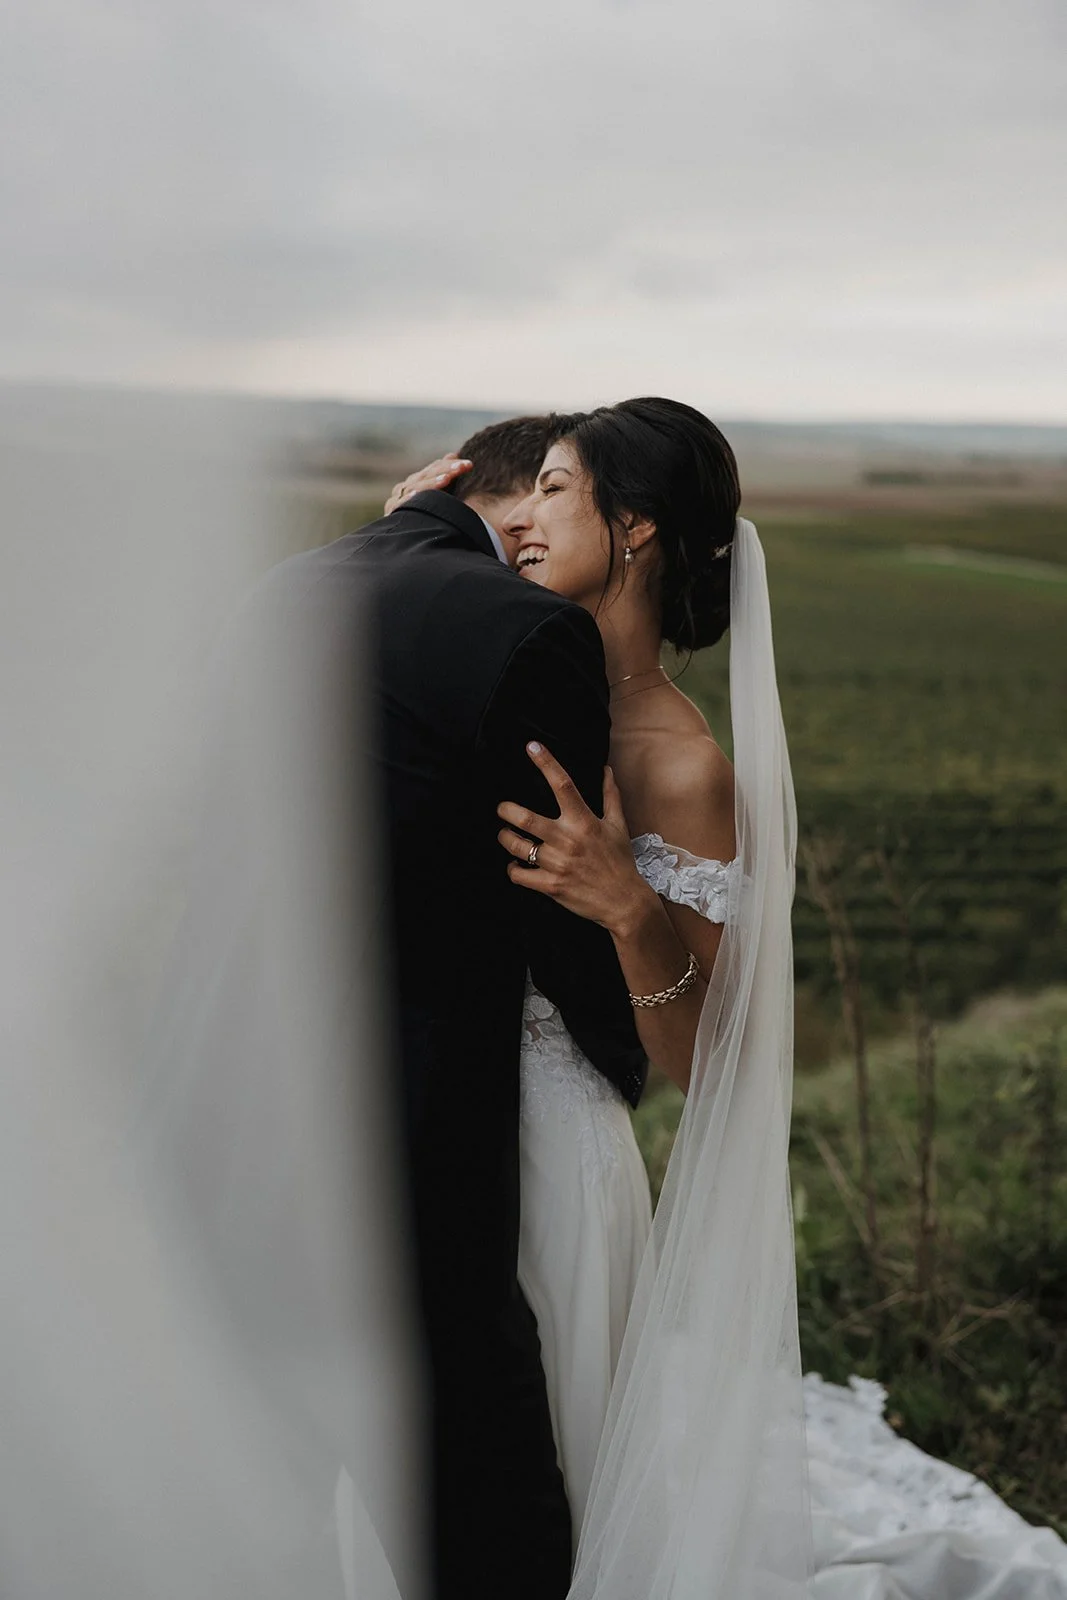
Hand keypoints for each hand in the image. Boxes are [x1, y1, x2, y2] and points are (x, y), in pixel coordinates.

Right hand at [385, 453, 471, 513]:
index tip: (469, 464)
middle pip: (427, 475)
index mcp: (418, 482)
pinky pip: (400, 504)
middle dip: (447, 470)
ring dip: (431, 483)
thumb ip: (445, 475)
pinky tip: (416, 494)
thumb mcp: (439, 497)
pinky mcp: (392, 511)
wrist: (406, 545)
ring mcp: (398, 498)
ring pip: (416, 487)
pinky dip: (407, 498)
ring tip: (446, 479)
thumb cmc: (429, 520)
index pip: (435, 468)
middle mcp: (407, 487)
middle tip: (464, 466)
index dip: (451, 465)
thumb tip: (454, 454)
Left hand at [497, 743, 653, 933]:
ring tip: (506, 835)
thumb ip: (610, 796)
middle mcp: (568, 840)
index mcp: (584, 822)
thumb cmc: (620, 862)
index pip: (563, 785)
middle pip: (526, 818)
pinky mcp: (551, 885)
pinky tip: (515, 864)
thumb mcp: (619, 826)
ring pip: (516, 846)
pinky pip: (518, 875)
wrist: (624, 902)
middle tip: (502, 809)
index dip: (546, 763)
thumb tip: (606, 769)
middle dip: (506, 810)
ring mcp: (558, 864)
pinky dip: (512, 868)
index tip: (531, 747)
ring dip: (506, 838)